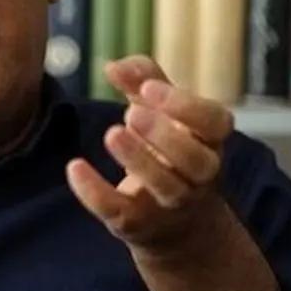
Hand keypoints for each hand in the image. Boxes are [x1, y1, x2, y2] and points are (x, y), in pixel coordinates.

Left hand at [66, 55, 233, 249]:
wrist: (176, 223)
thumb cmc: (167, 147)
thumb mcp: (160, 109)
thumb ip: (142, 79)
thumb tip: (114, 66)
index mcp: (208, 140)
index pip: (215, 123)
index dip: (186, 106)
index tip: (149, 88)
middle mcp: (199, 176)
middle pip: (196, 161)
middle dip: (166, 136)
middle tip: (131, 113)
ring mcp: (172, 204)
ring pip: (167, 189)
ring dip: (138, 161)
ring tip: (111, 134)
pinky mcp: (139, 224)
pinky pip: (120, 212)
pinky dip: (96, 192)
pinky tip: (75, 167)